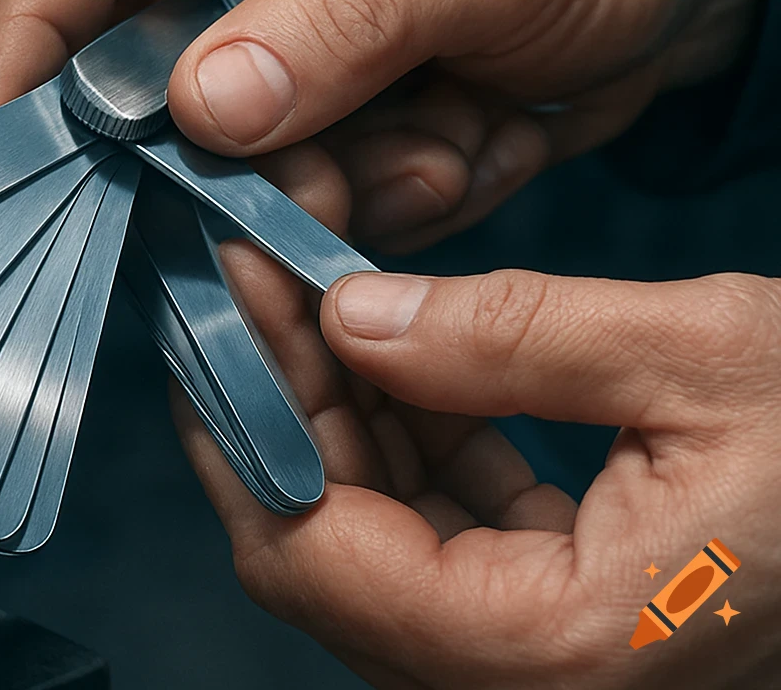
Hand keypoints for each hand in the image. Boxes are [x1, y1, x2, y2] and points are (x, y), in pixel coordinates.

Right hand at [0, 0, 761, 251]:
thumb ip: (347, 21)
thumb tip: (202, 104)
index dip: (28, 39)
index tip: (13, 143)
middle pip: (129, 74)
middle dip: (215, 154)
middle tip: (317, 175)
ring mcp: (266, 45)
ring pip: (214, 162)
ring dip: (329, 181)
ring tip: (447, 131)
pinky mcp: (306, 119)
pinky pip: (287, 200)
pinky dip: (376, 200)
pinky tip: (460, 141)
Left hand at [176, 165, 780, 686]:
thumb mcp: (703, 359)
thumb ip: (512, 339)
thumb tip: (350, 314)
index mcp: (551, 651)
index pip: (314, 551)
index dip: (247, 416)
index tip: (223, 294)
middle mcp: (524, 682)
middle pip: (322, 547)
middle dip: (276, 401)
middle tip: (251, 276)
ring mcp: (538, 658)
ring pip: (371, 535)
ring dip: (332, 410)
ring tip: (309, 290)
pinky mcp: (559, 613)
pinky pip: (437, 530)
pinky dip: (403, 438)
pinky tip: (394, 348)